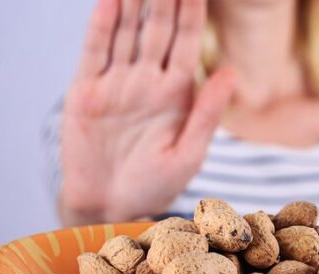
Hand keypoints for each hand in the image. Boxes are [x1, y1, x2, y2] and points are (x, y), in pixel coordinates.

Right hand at [60, 0, 234, 223]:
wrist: (109, 207)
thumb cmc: (154, 185)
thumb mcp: (189, 154)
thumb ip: (208, 112)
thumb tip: (232, 72)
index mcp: (176, 92)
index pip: (187, 40)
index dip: (193, 10)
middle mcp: (147, 81)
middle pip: (157, 27)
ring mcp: (116, 84)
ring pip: (126, 32)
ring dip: (133, 2)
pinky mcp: (86, 92)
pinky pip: (95, 52)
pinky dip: (101, 25)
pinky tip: (110, 0)